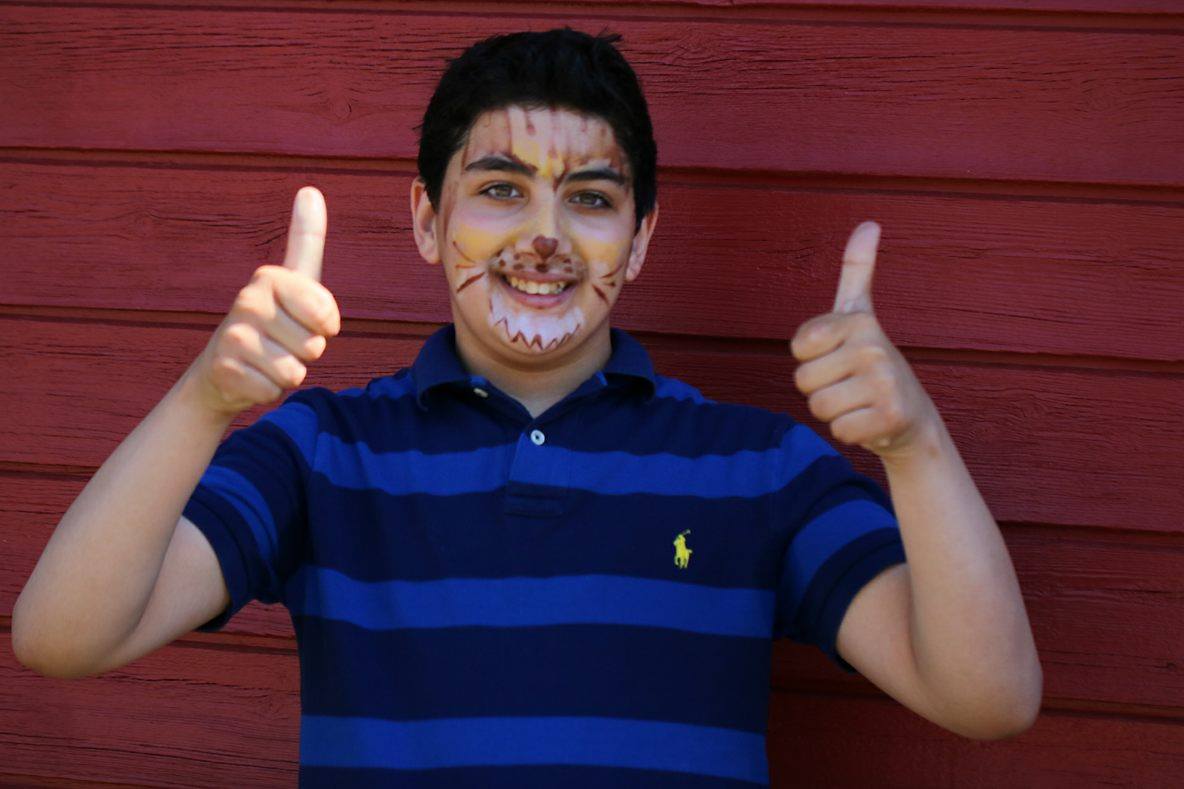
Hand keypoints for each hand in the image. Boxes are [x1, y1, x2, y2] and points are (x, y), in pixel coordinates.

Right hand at [191, 186, 340, 416]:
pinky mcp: (224, 369)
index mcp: (270, 277)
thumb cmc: (273, 322)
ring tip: (268, 359)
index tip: (305, 318)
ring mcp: (232, 335)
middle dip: (306, 352)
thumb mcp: (296, 281)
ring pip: (295, 371)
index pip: (326, 315)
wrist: (224, 368)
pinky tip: (252, 376)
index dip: (326, 326)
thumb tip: (310, 189)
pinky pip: (273, 391)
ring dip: (288, 373)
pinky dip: (268, 391)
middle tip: (281, 343)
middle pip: (314, 346)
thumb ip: (306, 238)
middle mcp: (247, 301)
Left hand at [790, 221, 939, 458]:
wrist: (911, 418)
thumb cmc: (872, 364)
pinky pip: (838, 430)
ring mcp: (885, 383)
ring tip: (858, 403)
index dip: (811, 359)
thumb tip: (869, 223)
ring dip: (833, 413)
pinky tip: (869, 422)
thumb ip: (856, 270)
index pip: (799, 347)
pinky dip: (849, 432)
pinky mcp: (889, 417)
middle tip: (850, 385)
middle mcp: (875, 348)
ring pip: (818, 407)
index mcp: (860, 321)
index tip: (837, 356)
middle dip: (820, 390)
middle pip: (804, 381)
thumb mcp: (860, 315)